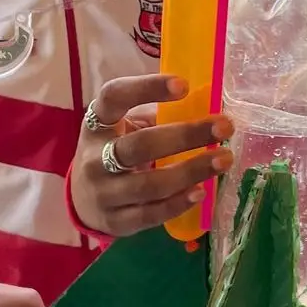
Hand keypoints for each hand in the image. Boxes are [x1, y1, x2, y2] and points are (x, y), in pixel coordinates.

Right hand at [70, 74, 232, 237]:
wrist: (82, 200)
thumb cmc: (115, 151)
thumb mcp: (125, 128)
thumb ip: (158, 117)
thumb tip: (210, 108)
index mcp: (97, 124)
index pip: (114, 97)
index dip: (146, 88)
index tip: (184, 85)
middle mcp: (94, 158)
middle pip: (140, 145)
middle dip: (186, 135)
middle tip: (224, 127)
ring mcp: (102, 193)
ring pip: (148, 185)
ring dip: (190, 171)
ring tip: (224, 160)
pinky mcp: (114, 222)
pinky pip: (149, 214)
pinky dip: (177, 204)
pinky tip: (201, 192)